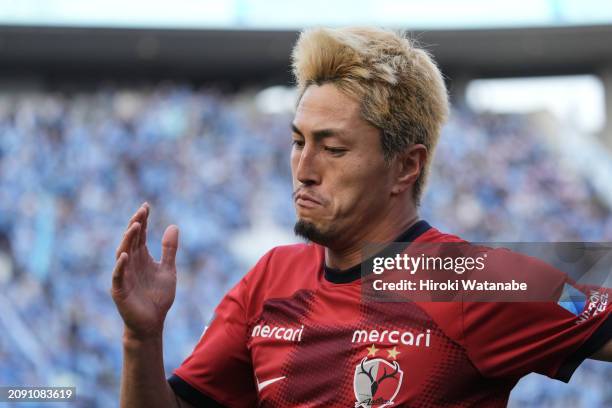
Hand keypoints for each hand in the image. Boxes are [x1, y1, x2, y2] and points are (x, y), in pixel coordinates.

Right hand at [111, 203, 178, 339]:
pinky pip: (118, 276)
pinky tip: (125, 255)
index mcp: (141, 257)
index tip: (146, 206)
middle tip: (141, 211)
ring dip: (128, 240)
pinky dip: (120, 266)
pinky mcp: (120, 290)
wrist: (152, 322)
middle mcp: (131, 263)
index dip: (142, 220)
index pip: (140, 235)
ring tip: (135, 226)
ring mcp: (124, 276)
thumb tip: (173, 226)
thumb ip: (169, 249)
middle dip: (135, 225)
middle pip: (131, 240)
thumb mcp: (168, 269)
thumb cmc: (158, 297)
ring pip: (123, 254)